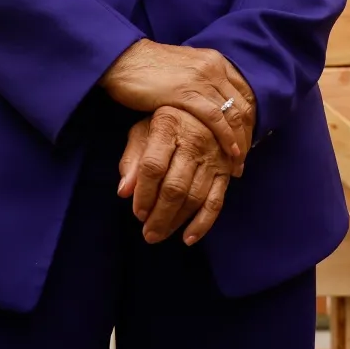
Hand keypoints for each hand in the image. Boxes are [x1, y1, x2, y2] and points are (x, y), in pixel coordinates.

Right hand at [98, 40, 256, 173]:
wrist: (123, 59)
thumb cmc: (148, 69)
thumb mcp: (183, 70)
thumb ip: (201, 82)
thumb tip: (211, 103)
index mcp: (214, 61)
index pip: (245, 92)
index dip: (250, 119)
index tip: (247, 140)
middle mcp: (213, 67)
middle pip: (244, 105)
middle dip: (248, 134)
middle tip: (245, 157)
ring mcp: (201, 79)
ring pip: (234, 113)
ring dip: (241, 141)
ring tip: (239, 163)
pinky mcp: (187, 92)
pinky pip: (216, 119)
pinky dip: (227, 138)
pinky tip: (230, 153)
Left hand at [118, 109, 231, 245]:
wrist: (210, 110)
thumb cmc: (168, 123)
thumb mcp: (144, 130)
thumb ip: (132, 158)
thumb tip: (124, 191)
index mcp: (168, 126)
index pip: (153, 166)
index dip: (144, 193)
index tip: (137, 213)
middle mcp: (193, 141)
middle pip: (175, 186)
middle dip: (159, 215)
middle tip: (148, 234)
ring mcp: (212, 157)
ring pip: (194, 197)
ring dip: (176, 221)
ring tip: (159, 235)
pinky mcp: (226, 171)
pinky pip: (216, 201)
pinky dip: (203, 223)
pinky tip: (188, 238)